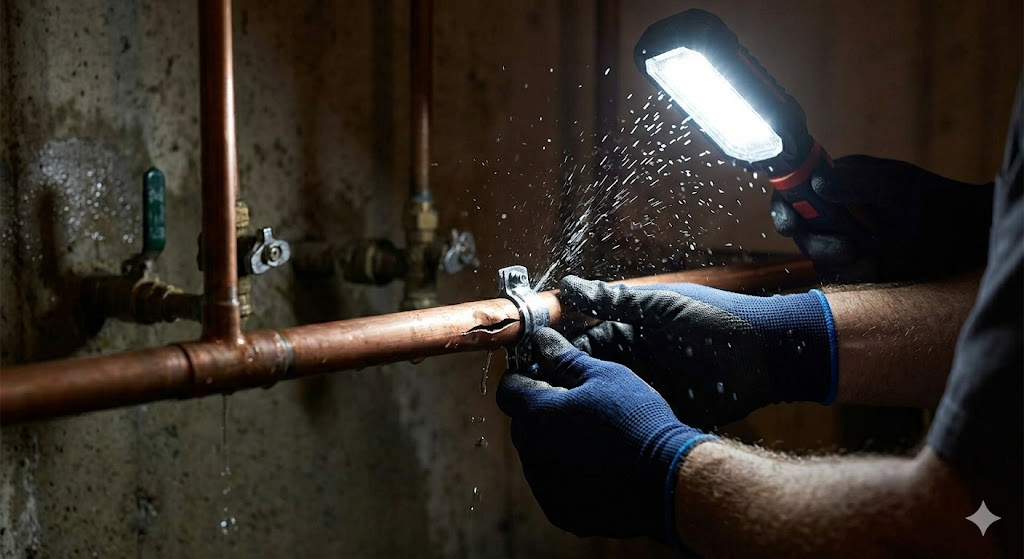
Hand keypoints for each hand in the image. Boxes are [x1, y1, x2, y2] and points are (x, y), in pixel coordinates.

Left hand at [496, 327, 711, 539]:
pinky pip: (553, 486)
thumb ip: (565, 358)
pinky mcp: (561, 512)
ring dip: (553, 444)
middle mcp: (531, 454)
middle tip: (577, 403)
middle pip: (522, 424)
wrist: (667, 480)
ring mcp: (544, 487)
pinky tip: (599, 467)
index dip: (524, 377)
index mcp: (536, 415)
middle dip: (541, 410)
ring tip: (594, 438)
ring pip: (537, 456)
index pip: (508, 390)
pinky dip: (567, 474)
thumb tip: (541, 338)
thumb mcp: (604, 376)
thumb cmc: (635, 420)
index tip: (545, 373)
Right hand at [559, 276, 836, 427]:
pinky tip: (593, 439)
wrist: (770, 353)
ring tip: (556, 422)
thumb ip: (614, 299)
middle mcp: (638, 360)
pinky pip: (638, 421)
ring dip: (587, 409)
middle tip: (535, 397)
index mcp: (633, 330)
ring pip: (609, 401)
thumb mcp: (661, 306)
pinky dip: (617, 428)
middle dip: (566, 384)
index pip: (587, 341)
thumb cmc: (717, 318)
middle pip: (592, 374)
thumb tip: (566, 284)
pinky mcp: (670, 414)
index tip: (531, 362)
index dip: (560, 351)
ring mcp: (653, 389)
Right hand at [772, 155, 992, 281]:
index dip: (785, 208)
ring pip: (818, 256)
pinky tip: (878, 265)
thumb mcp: (892, 185)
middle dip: (818, 243)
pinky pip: (839, 274)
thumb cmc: (929, 200)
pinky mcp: (855, 263)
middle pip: (800, 230)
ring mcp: (843, 238)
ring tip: (872, 257)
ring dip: (840, 260)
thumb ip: (854, 182)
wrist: (963, 233)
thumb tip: (816, 182)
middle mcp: (834, 211)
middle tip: (847, 249)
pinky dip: (855, 273)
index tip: (791, 224)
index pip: (793, 193)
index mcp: (836, 183)